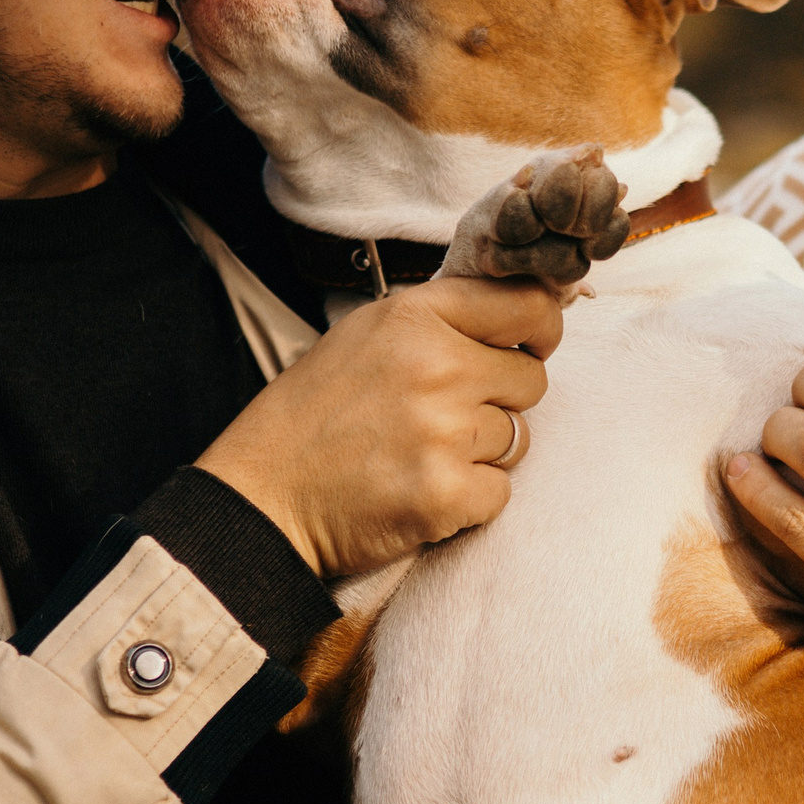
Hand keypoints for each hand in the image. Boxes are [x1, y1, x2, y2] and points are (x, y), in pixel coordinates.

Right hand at [196, 277, 562, 576]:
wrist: (263, 497)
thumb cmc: (315, 414)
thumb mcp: (368, 333)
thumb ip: (442, 318)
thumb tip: (522, 311)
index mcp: (416, 316)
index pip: (529, 304)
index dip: (541, 330)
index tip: (528, 348)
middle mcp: (436, 366)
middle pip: (531, 380)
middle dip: (500, 401)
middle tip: (444, 416)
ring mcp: (442, 432)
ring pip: (517, 439)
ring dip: (479, 452)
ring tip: (418, 453)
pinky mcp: (445, 493)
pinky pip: (500, 492)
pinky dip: (469, 499)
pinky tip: (421, 489)